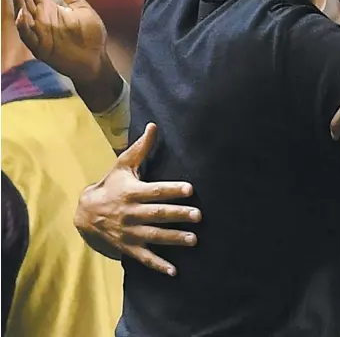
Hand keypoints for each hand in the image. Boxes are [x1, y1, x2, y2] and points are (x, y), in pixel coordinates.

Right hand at [13, 0, 107, 84]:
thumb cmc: (89, 34)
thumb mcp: (80, 7)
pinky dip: (23, 26)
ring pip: (22, 15)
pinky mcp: (41, 47)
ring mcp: (38, 32)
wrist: (96, 59)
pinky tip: (22, 15)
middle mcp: (39, 18)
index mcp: (47, 8)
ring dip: (19, 2)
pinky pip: (28, 36)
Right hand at [74, 123, 201, 276]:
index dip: (172, 190)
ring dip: (174, 239)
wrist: (84, 213)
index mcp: (132, 192)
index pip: (155, 191)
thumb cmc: (110, 185)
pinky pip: (144, 258)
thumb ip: (140, 148)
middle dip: (178, 215)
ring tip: (193, 240)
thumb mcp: (123, 165)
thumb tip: (153, 125)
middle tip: (198, 216)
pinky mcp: (128, 247)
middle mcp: (130, 214)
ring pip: (154, 236)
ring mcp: (129, 233)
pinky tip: (174, 270)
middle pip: (157, 214)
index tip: (190, 189)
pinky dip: (158, 265)